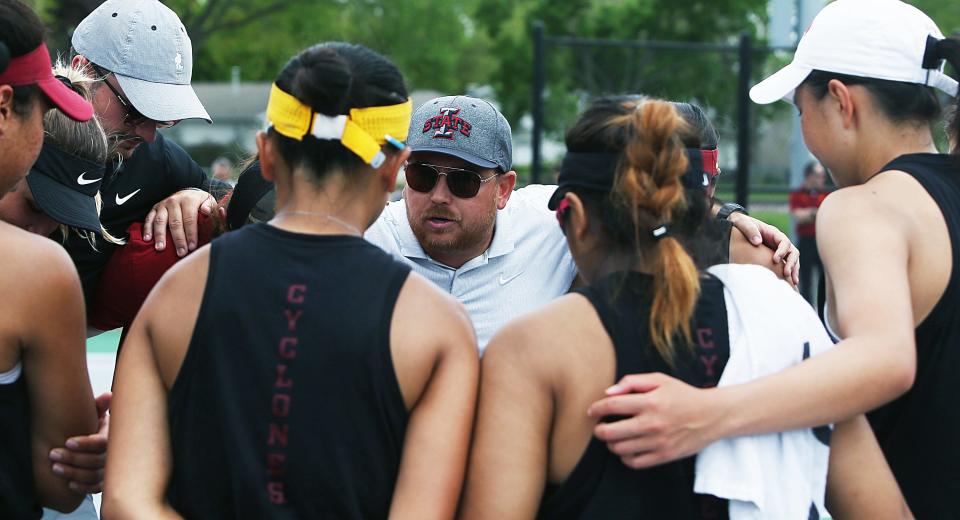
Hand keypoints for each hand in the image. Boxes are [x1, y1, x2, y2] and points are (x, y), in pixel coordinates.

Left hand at [50, 392, 110, 492]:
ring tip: (55, 468)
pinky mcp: (104, 482)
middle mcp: (114, 455)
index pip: (102, 443)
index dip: (86, 444)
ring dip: (73, 473)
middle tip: (52, 454)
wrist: (101, 444)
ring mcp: (110, 470)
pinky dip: (83, 487)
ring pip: (94, 476)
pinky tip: (69, 484)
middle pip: (96, 461)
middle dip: (73, 459)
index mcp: (113, 437)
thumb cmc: (97, 426)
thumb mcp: (98, 415)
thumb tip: (108, 395)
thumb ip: (100, 406)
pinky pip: (96, 488)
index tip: (67, 441)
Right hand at [143, 189, 214, 256]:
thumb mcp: (208, 201)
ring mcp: (163, 205)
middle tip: (181, 252)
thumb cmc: (199, 202)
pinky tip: (147, 239)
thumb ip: (209, 206)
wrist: (187, 193)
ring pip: (160, 221)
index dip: (191, 234)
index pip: (189, 219)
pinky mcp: (155, 208)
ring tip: (161, 248)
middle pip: (175, 223)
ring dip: (160, 235)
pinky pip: (149, 219)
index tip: (192, 247)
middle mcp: (174, 201)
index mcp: (188, 200)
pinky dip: (147, 229)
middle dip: (178, 239)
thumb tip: (206, 211)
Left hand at [586, 373, 720, 468]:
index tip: (591, 412)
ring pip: (620, 449)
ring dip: (611, 444)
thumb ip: (631, 382)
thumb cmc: (682, 395)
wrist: (712, 415)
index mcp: (650, 402)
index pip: (612, 405)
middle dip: (599, 430)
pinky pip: (634, 462)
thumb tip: (608, 393)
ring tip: (613, 437)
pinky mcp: (664, 456)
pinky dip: (625, 457)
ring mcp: (658, 442)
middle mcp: (653, 423)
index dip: (596, 409)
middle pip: (611, 432)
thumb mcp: (659, 379)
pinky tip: (627, 448)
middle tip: (599, 427)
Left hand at [728, 212, 799, 285]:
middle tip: (786, 273)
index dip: (782, 251)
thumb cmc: (740, 224)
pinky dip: (789, 273)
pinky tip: (790, 283)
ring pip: (792, 260)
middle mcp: (778, 241)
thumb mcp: (743, 223)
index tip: (775, 259)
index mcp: (773, 233)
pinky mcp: (774, 257)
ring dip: (794, 270)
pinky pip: (785, 265)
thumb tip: (757, 242)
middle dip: (792, 263)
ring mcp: (777, 250)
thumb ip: (749, 230)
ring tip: (793, 282)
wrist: (736, 226)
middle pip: (792, 252)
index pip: (784, 242)